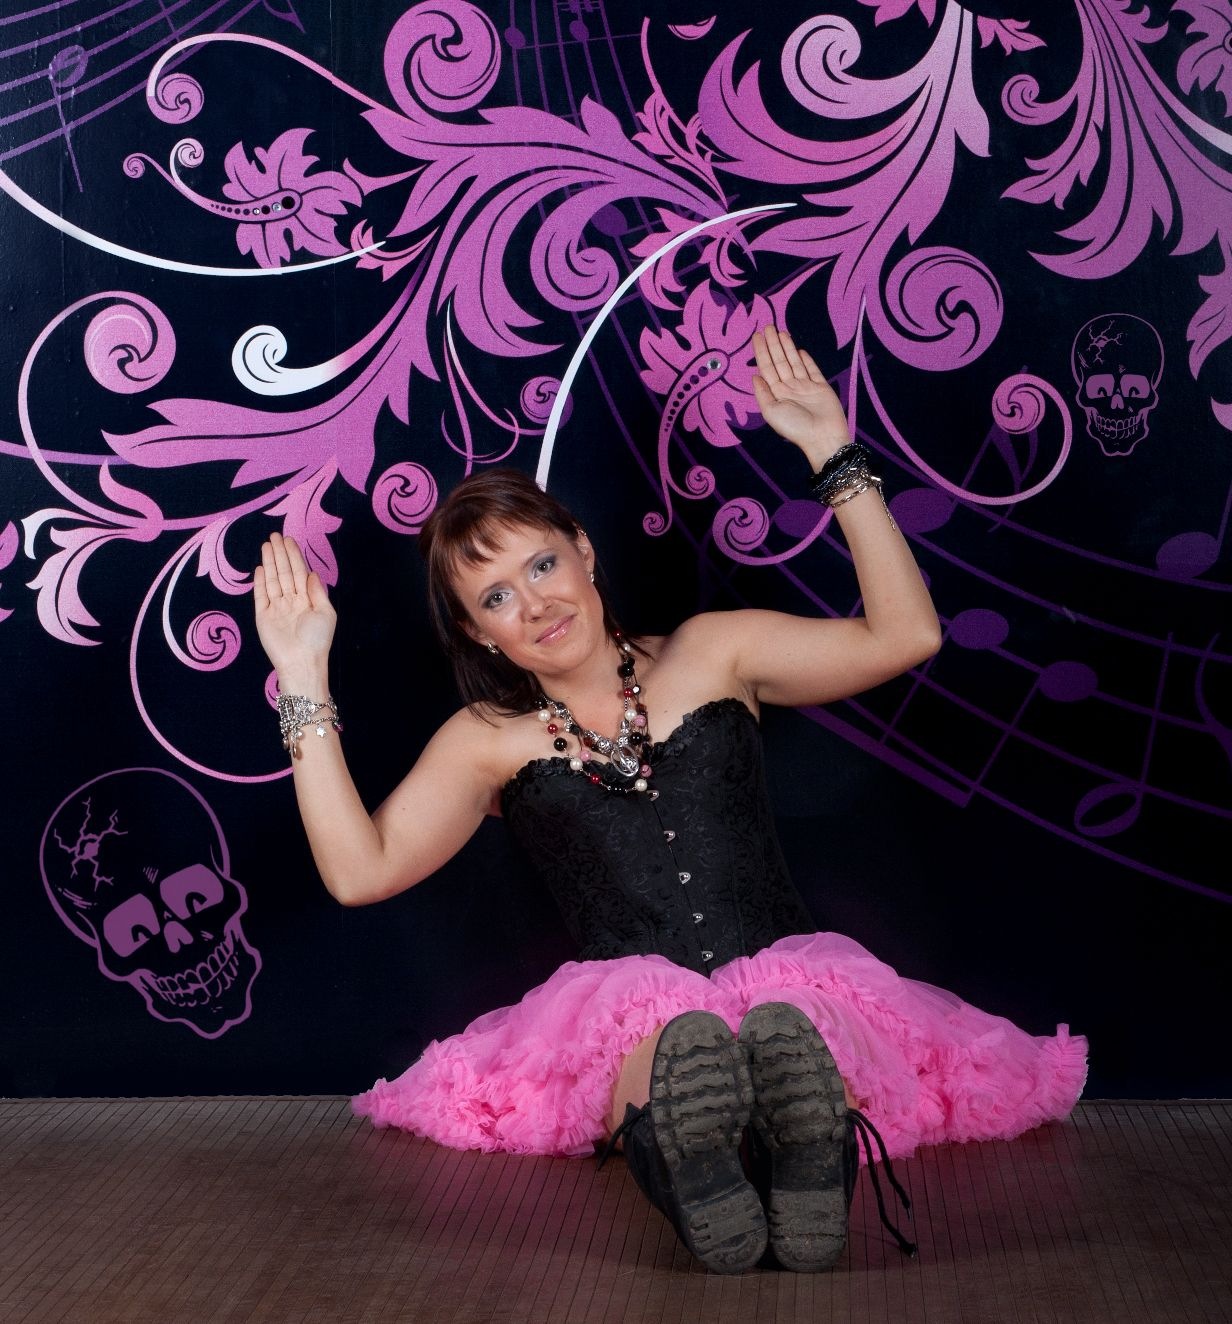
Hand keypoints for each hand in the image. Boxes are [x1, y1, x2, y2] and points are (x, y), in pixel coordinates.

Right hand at [253, 532, 335, 688]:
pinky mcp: (263, 616)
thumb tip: (312, 573)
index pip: (299, 572)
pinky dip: (260, 581)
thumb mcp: (326, 613)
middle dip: (280, 554)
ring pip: (272, 580)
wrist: (302, 662)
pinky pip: (260, 595)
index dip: (294, 556)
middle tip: (275, 535)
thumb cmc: (317, 640)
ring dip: (270, 562)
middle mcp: (291, 601)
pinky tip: (260, 568)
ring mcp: (276, 608)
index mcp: (307, 599)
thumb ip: (317, 592)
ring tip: (267, 545)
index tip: (289, 540)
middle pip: (284, 572)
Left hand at [751, 326, 850, 467]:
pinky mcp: (821, 387)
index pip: (767, 368)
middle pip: (779, 361)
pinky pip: (812, 370)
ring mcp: (805, 387)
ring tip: (780, 332)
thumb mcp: (771, 412)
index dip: (761, 351)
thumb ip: (762, 393)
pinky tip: (799, 350)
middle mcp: (789, 388)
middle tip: (768, 326)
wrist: (822, 436)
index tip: (756, 336)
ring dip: (787, 347)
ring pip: (794, 362)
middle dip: (773, 344)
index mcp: (776, 394)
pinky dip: (806, 360)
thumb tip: (754, 376)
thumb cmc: (795, 427)